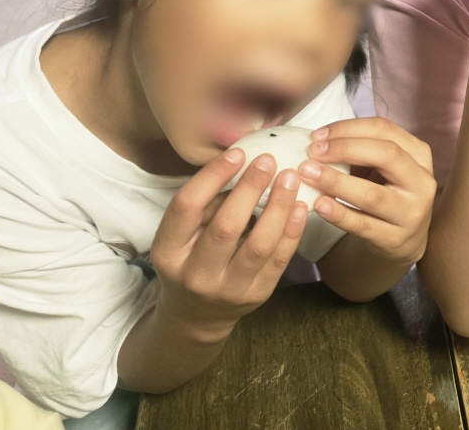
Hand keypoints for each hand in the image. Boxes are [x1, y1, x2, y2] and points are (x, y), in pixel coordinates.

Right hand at [150, 150, 307, 336]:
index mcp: (168, 252)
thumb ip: (205, 205)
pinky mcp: (258, 295)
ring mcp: (229, 289)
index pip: (187, 207)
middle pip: (226, 227)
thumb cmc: (190, 260)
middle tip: (269, 160)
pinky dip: (292, 230)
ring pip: (259, 245)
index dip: (212, 176)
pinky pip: (280, 259)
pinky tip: (300, 205)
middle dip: (250, 189)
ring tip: (290, 177)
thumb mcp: (181, 236)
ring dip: (278, 206)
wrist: (197, 316)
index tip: (238, 153)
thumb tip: (242, 166)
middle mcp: (195, 274)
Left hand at [302, 118, 436, 266]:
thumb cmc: (387, 192)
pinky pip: (362, 225)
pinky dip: (338, 213)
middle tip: (312, 152)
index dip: (349, 129)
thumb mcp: (383, 167)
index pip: (385, 130)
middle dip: (345, 149)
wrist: (404, 239)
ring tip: (308, 174)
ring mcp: (411, 212)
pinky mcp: (395, 238)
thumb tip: (318, 141)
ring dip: (336, 182)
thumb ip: (360, 151)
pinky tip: (319, 204)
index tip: (318, 136)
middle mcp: (421, 181)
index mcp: (419, 154)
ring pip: (372, 194)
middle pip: (386, 154)